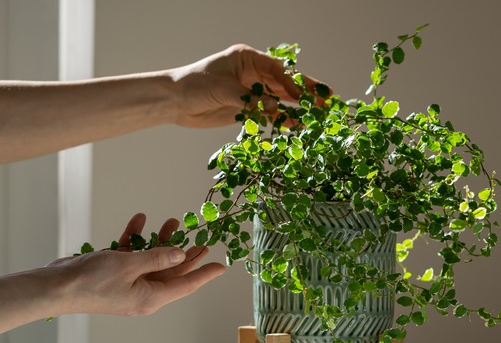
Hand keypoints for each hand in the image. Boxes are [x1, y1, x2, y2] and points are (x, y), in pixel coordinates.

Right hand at [48, 213, 224, 316]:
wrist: (55, 287)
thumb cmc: (92, 281)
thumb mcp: (131, 265)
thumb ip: (158, 258)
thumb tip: (181, 253)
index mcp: (152, 297)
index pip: (186, 284)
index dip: (205, 274)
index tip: (221, 266)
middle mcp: (143, 292)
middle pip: (172, 270)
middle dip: (186, 251)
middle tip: (201, 236)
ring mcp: (129, 283)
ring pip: (153, 260)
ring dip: (161, 240)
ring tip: (172, 221)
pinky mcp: (114, 274)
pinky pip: (132, 255)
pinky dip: (136, 239)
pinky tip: (139, 221)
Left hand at [169, 44, 327, 127]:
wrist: (174, 101)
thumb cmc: (195, 85)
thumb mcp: (224, 90)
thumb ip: (251, 100)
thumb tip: (276, 109)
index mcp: (247, 58)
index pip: (277, 70)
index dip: (292, 82)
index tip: (304, 95)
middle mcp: (252, 73)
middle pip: (284, 83)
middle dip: (304, 91)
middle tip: (326, 98)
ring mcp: (251, 90)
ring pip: (279, 98)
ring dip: (297, 106)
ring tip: (317, 114)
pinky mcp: (246, 107)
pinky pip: (269, 113)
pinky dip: (282, 118)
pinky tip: (297, 124)